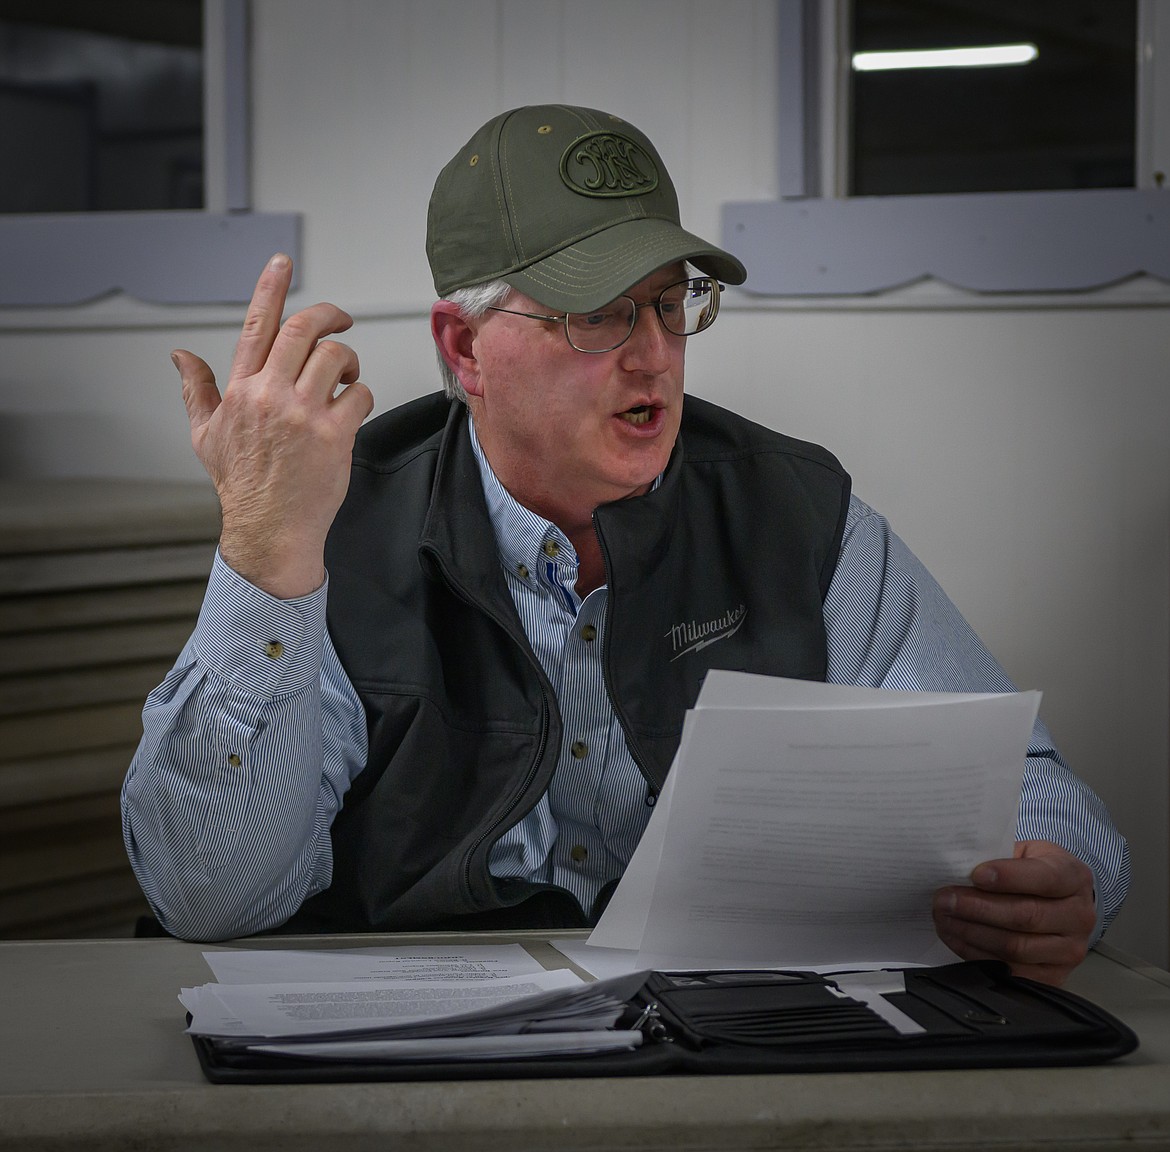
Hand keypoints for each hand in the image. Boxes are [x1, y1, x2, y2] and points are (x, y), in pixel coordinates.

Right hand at [175, 254, 373, 597]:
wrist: (270, 528)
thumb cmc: (242, 484)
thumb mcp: (206, 435)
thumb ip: (196, 389)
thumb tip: (179, 355)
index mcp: (241, 390)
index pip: (256, 326)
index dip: (270, 288)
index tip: (281, 262)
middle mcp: (271, 395)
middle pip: (304, 329)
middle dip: (329, 315)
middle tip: (341, 319)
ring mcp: (304, 414)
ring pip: (336, 357)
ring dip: (348, 360)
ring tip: (345, 377)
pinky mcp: (334, 435)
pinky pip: (360, 393)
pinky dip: (361, 395)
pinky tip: (351, 410)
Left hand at [932, 840, 1096, 985]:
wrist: (1059, 902)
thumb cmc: (1034, 871)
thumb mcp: (1026, 852)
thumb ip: (999, 857)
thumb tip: (958, 865)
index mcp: (1074, 877)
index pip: (1044, 878)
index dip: (1007, 877)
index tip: (975, 874)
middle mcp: (1079, 916)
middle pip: (1025, 916)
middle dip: (977, 908)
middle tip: (944, 899)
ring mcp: (1069, 951)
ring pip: (1015, 947)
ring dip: (971, 933)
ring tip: (943, 918)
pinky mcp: (1053, 976)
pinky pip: (1010, 970)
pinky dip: (976, 954)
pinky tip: (955, 937)